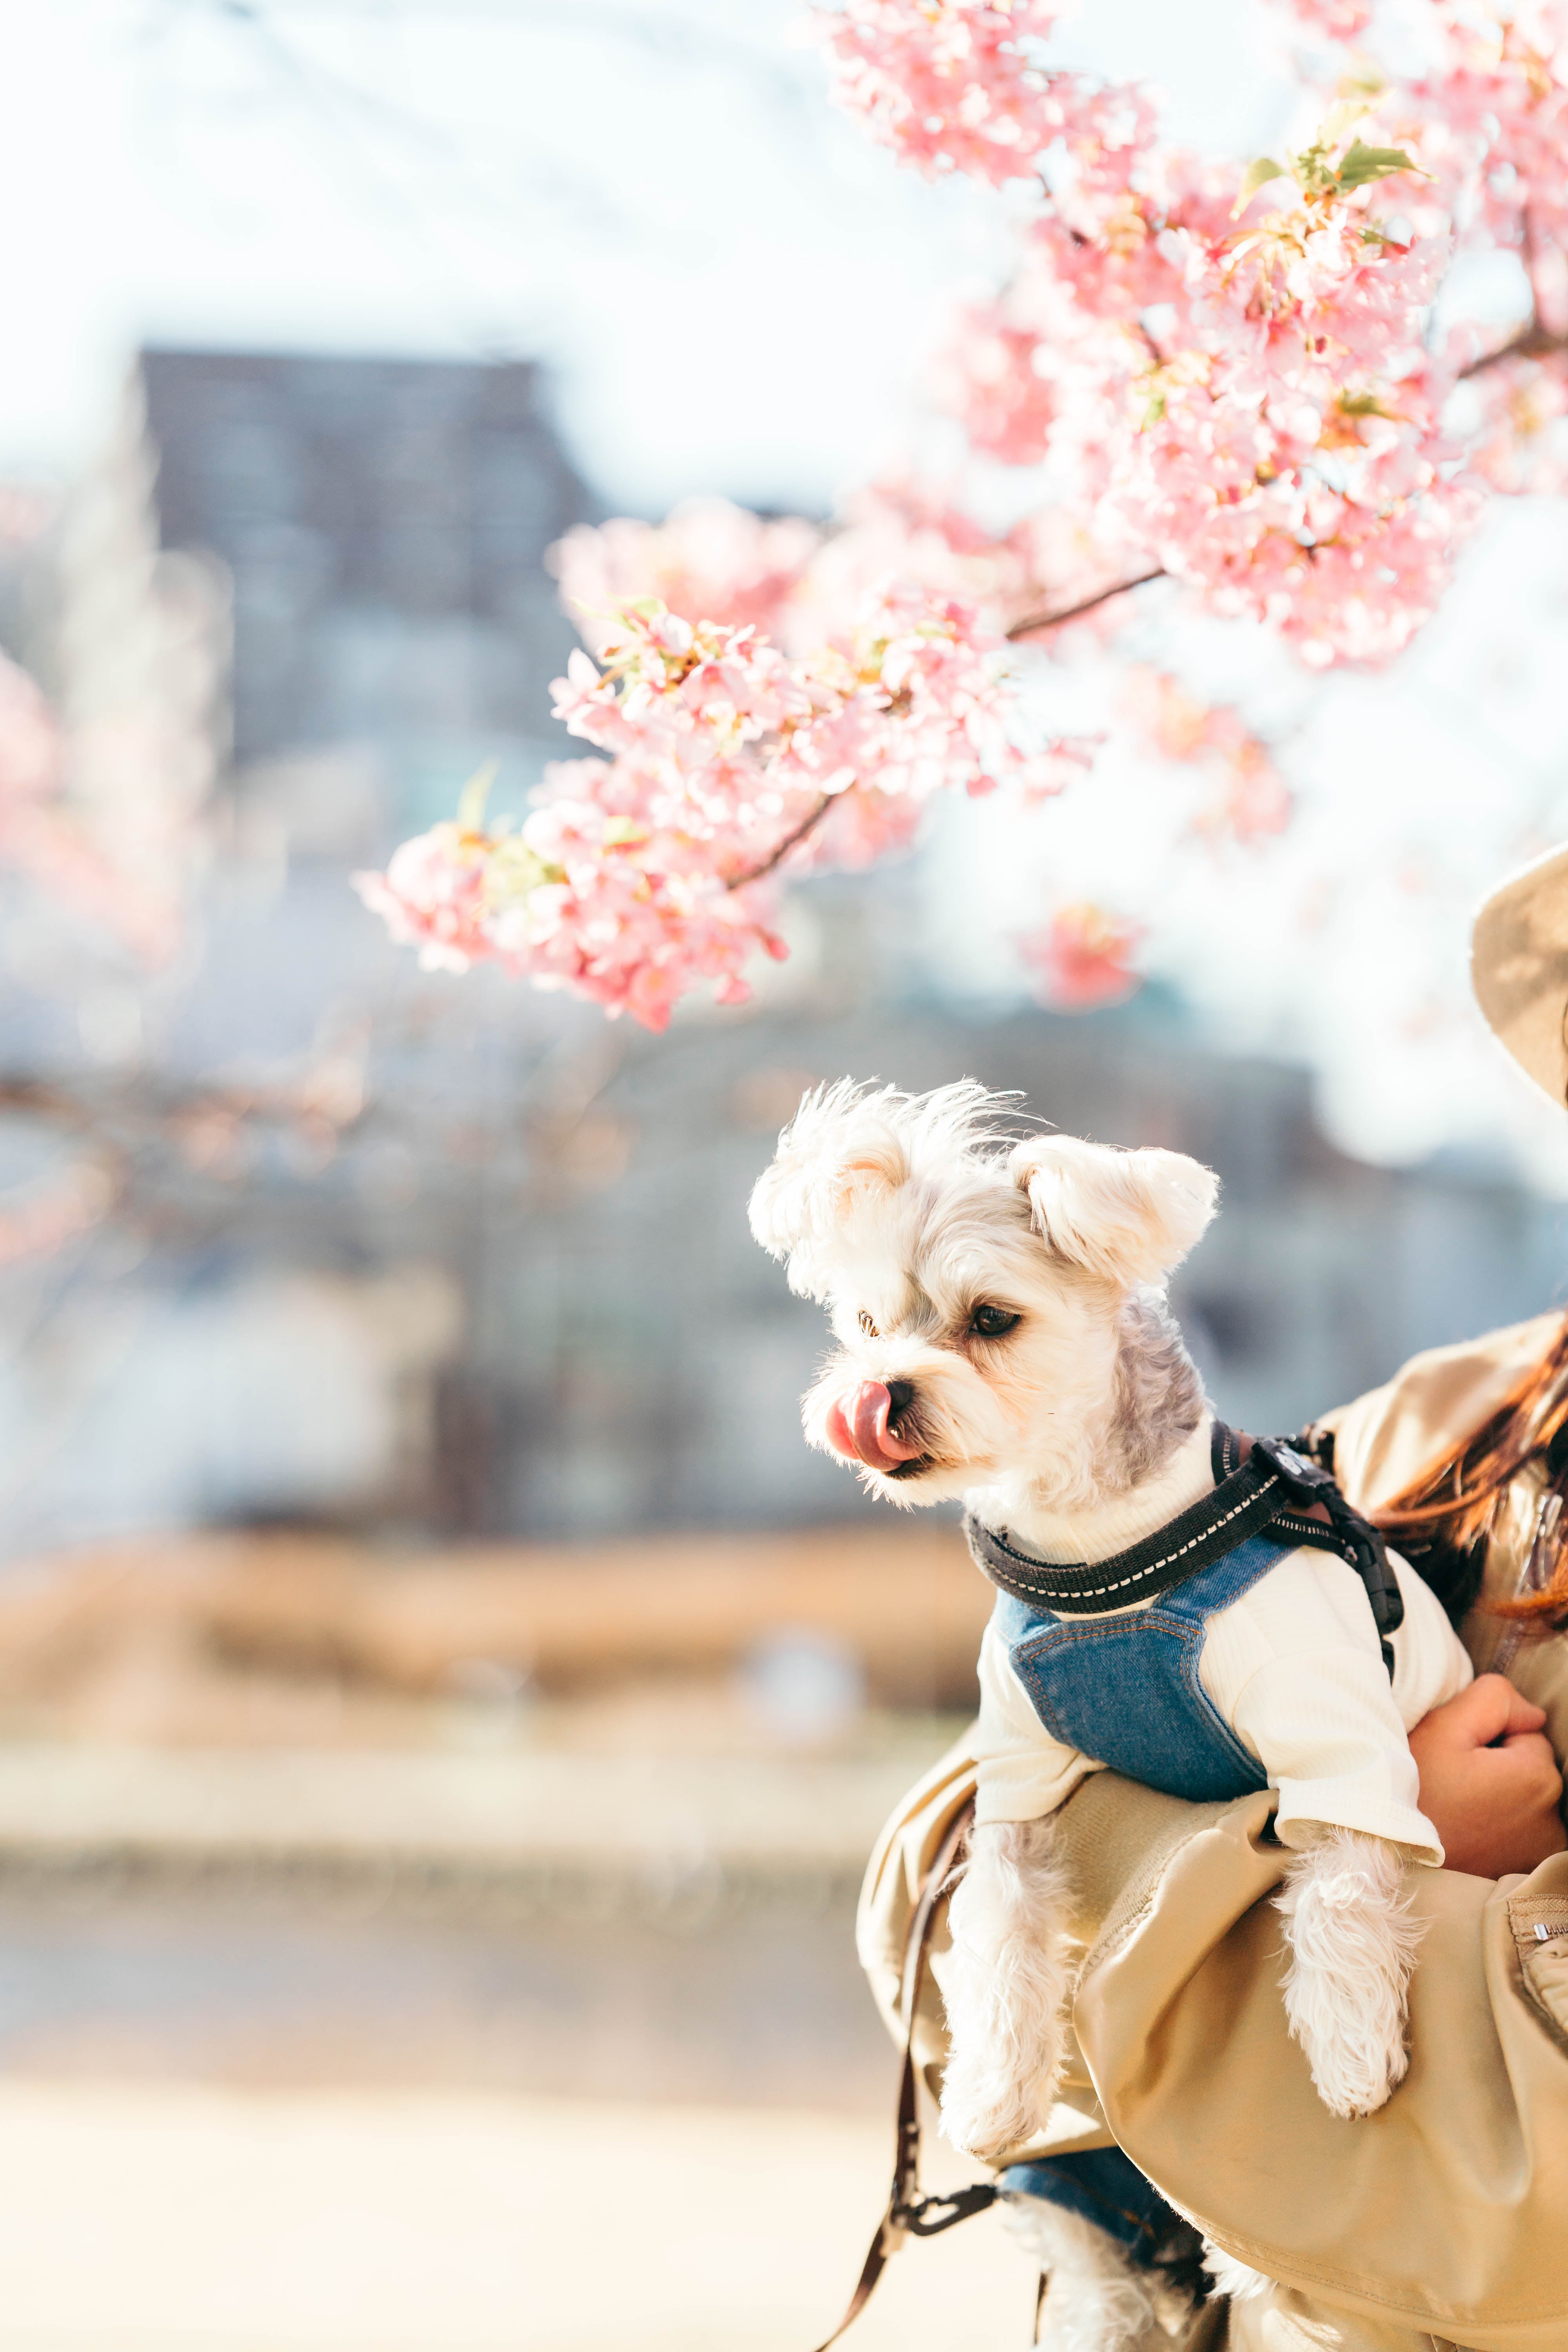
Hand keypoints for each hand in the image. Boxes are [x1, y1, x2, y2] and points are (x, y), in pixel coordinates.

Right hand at [1409, 1674, 1566, 1876]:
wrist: (1390, 1861)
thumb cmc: (1415, 1794)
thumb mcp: (1443, 1729)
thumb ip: (1494, 1701)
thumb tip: (1533, 1713)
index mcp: (1539, 1778)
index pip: (1525, 1734)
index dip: (1487, 1740)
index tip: (1455, 1762)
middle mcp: (1554, 1819)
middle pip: (1528, 1768)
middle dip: (1497, 1769)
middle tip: (1452, 1786)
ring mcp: (1545, 1851)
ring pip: (1524, 1798)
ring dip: (1499, 1799)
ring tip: (1458, 1812)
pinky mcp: (1532, 1871)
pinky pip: (1521, 1830)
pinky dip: (1500, 1828)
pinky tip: (1469, 1834)